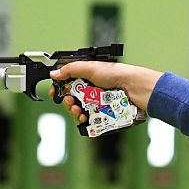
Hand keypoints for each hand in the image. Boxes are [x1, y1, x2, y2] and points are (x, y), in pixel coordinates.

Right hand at [49, 61, 163, 124]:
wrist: (133, 88)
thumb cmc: (117, 74)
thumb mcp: (90, 67)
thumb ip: (70, 69)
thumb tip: (54, 73)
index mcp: (86, 78)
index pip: (68, 85)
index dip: (59, 89)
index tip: (55, 93)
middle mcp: (91, 92)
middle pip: (71, 100)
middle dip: (67, 102)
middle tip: (69, 101)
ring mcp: (97, 104)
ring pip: (79, 112)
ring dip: (74, 112)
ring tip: (78, 110)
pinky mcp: (103, 115)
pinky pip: (90, 121)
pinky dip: (84, 121)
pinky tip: (84, 117)